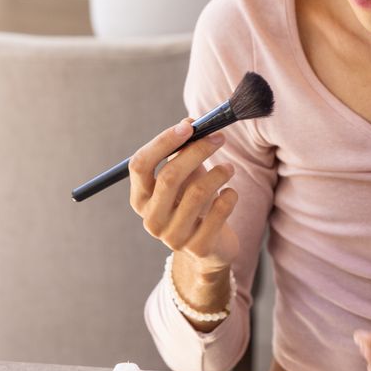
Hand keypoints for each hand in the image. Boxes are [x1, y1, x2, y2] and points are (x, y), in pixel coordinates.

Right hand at [128, 118, 239, 272]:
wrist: (209, 248)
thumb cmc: (193, 202)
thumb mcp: (185, 176)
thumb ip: (182, 150)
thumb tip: (190, 123)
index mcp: (140, 198)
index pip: (140, 165)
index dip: (162, 142)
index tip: (189, 126)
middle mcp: (151, 219)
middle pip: (170, 176)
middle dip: (197, 151)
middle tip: (219, 137)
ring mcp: (173, 237)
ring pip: (198, 192)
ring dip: (219, 172)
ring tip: (229, 168)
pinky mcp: (199, 247)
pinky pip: (219, 212)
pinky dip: (229, 196)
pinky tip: (230, 193)